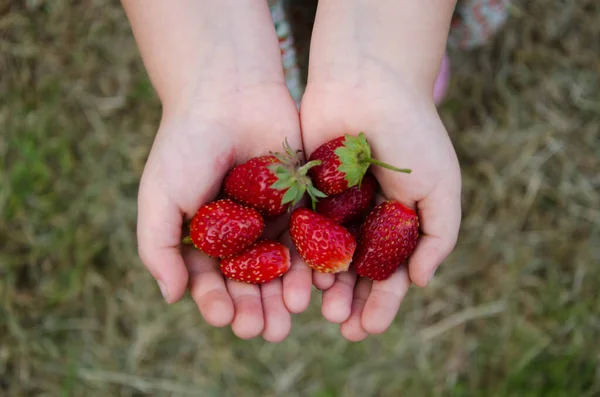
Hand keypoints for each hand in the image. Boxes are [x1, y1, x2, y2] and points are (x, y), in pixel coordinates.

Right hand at [137, 84, 311, 341]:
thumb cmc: (185, 145)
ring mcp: (271, 221)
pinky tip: (318, 283)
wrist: (228, 95)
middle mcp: (239, 235)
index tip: (226, 317)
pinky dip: (314, 263)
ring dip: (286, 295)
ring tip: (292, 315)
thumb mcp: (159, 197)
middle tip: (264, 331)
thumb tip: (172, 298)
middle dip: (256, 308)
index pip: (211, 281)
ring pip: (282, 269)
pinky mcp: (302, 205)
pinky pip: (310, 240)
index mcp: (203, 238)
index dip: (217, 302)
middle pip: (250, 283)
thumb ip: (158, 248)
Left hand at [300, 77, 461, 340]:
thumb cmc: (412, 134)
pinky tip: (303, 275)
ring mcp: (332, 208)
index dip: (380, 304)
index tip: (368, 328)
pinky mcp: (303, 193)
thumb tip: (420, 281)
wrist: (368, 84)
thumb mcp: (441, 188)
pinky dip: (301, 257)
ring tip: (322, 307)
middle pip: (354, 274)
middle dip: (350, 303)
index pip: (389, 275)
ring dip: (324, 287)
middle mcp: (364, 220)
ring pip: (324, 260)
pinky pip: (300, 232)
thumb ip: (438, 237)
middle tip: (342, 326)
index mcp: (398, 222)